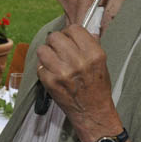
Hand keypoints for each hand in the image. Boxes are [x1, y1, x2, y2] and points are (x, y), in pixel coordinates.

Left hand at [36, 25, 120, 140]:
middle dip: (55, 42)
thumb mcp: (101, 62)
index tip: (68, 39)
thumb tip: (75, 30)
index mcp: (94, 54)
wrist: (92, 111)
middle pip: (55, 37)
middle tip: (59, 50)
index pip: (73, 29)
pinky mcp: (50, 81)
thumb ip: (89, 45)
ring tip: (53, 61)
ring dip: (46, 54)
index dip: (69, 33)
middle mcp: (78, 61)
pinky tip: (52, 74)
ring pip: (42, 49)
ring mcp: (62, 72)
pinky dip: (44, 69)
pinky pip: (39, 66)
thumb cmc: (96, 87)